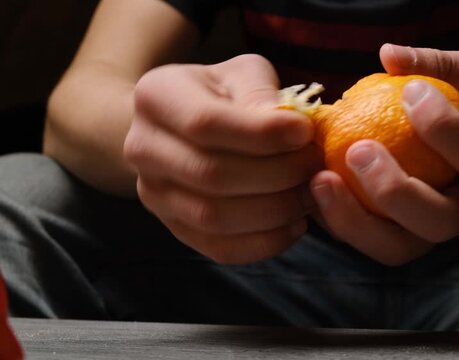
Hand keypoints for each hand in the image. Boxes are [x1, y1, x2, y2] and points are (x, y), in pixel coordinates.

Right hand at [124, 54, 322, 263]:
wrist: (186, 126)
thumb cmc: (225, 94)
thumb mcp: (242, 73)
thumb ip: (261, 92)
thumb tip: (290, 127)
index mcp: (156, 97)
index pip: (206, 123)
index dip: (262, 133)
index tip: (306, 132)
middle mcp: (142, 148)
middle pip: (211, 175)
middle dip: (276, 174)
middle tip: (315, 165)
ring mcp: (153, 194)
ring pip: (215, 218)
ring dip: (274, 211)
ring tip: (309, 194)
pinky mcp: (174, 228)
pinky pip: (219, 248)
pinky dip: (264, 242)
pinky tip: (294, 224)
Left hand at [310, 44, 458, 265]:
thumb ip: (444, 64)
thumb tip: (389, 55)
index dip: (445, 128)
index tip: (408, 91)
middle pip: (441, 221)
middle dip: (394, 191)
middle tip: (355, 149)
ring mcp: (440, 229)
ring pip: (400, 248)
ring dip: (355, 220)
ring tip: (318, 179)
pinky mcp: (408, 236)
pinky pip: (371, 242)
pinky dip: (340, 220)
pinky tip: (314, 186)